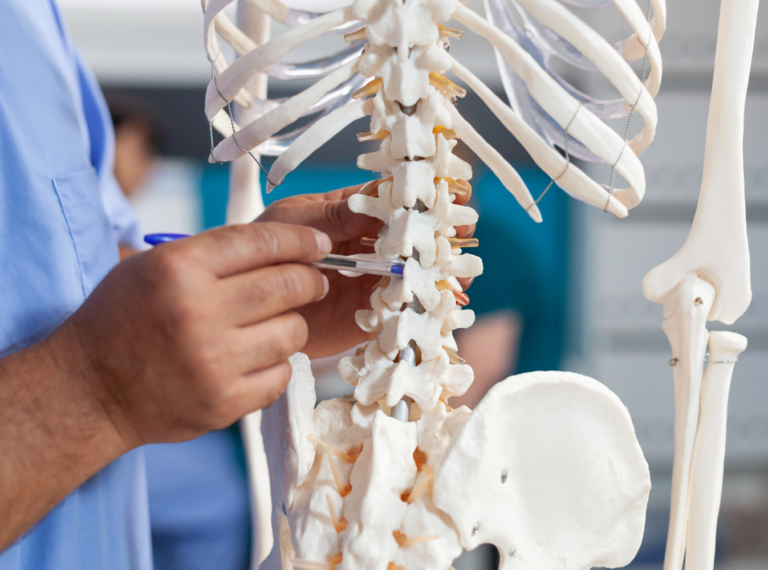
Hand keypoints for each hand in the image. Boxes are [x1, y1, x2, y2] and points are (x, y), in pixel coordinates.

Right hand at [51, 222, 331, 448]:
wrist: (89, 389)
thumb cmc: (123, 320)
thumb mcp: (154, 266)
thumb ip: (215, 254)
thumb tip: (285, 247)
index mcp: (180, 268)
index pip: (263, 241)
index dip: (302, 240)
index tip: (320, 245)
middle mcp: (199, 311)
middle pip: (288, 285)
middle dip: (311, 281)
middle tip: (315, 283)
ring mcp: (213, 361)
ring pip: (293, 331)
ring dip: (293, 325)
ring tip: (276, 324)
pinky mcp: (224, 402)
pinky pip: (282, 374)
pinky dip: (277, 364)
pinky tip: (258, 359)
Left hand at [256, 185, 475, 358]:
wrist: (246, 303)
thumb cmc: (264, 250)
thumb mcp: (295, 222)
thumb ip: (334, 215)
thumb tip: (374, 203)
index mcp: (352, 215)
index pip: (393, 202)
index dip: (421, 198)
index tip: (450, 194)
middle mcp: (366, 247)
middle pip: (411, 240)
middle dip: (438, 239)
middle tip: (462, 238)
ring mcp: (370, 283)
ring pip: (411, 276)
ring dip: (436, 277)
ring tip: (458, 278)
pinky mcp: (367, 317)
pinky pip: (397, 313)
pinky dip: (420, 310)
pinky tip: (440, 308)